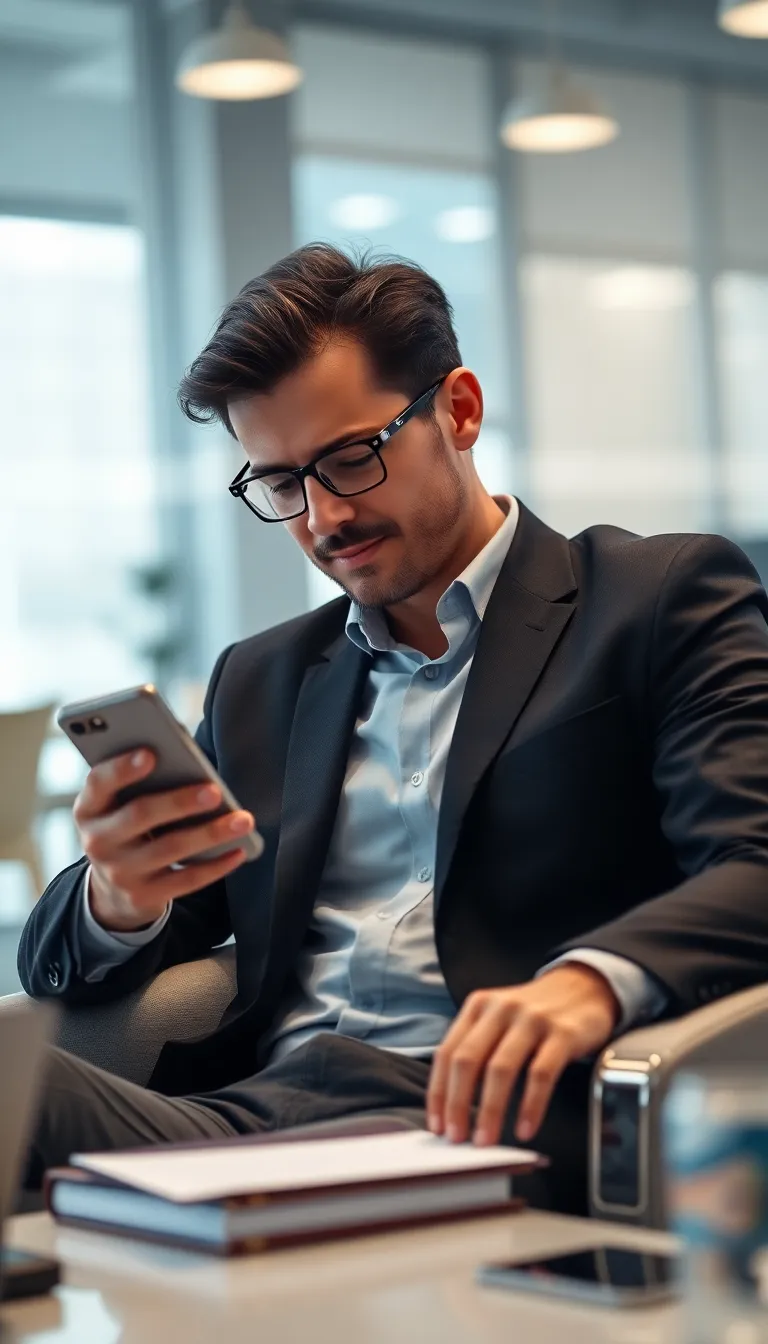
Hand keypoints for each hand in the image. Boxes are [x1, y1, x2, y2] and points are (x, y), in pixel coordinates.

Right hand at [74, 749, 254, 932]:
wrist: (113, 888)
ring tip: (242, 820)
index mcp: (89, 808)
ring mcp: (119, 872)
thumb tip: (188, 761)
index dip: (122, 768)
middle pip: (140, 816)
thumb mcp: (119, 805)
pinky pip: (186, 881)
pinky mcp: (143, 896)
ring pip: (170, 848)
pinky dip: (216, 866)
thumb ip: (141, 783)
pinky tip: (238, 850)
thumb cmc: (128, 827)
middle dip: (179, 802)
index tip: (150, 753)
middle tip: (214, 791)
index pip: (99, 783)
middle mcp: (98, 841)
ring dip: (210, 833)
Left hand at [426, 964, 619, 1147]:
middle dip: (458, 1105)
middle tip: (457, 1138)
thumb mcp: (499, 1019)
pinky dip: (530, 1106)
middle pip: (468, 1061)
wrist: (586, 987)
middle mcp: (501, 1009)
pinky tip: (526, 1129)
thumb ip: (478, 1048)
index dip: (438, 1093)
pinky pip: (541, 1074)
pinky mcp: (562, 1033)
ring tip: (486, 1140)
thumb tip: (454, 1103)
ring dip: (490, 1110)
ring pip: (501, 1069)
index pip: (447, 1052)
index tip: (436, 1125)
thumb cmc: (536, 1014)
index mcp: (478, 1006)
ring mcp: (532, 1019)